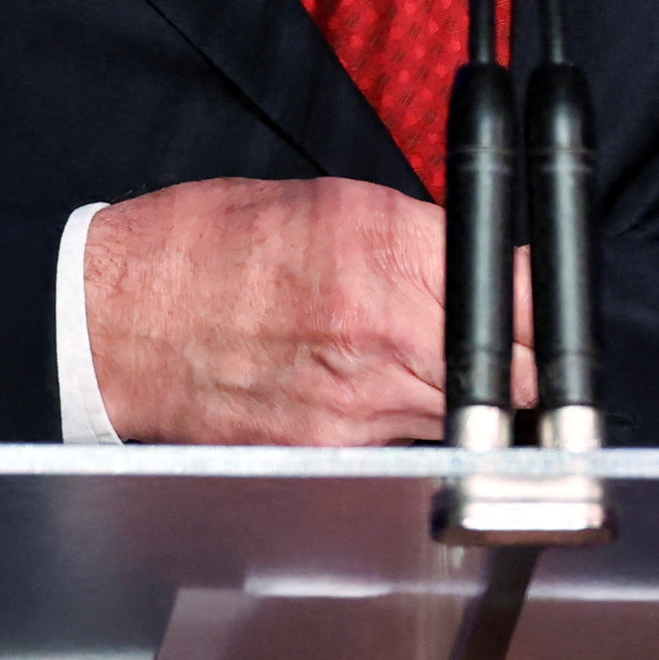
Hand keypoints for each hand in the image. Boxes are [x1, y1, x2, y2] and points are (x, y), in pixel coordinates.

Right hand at [80, 174, 532, 445]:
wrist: (111, 321)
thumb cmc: (203, 250)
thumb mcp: (328, 204)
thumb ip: (418, 238)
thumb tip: (486, 262)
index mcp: (386, 248)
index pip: (523, 293)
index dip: (548, 304)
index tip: (548, 305)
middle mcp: (383, 330)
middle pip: (517, 374)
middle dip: (528, 366)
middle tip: (516, 354)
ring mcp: (359, 405)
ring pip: (471, 422)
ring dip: (474, 406)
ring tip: (440, 378)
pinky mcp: (328, 455)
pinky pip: (406, 451)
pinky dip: (411, 434)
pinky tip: (382, 408)